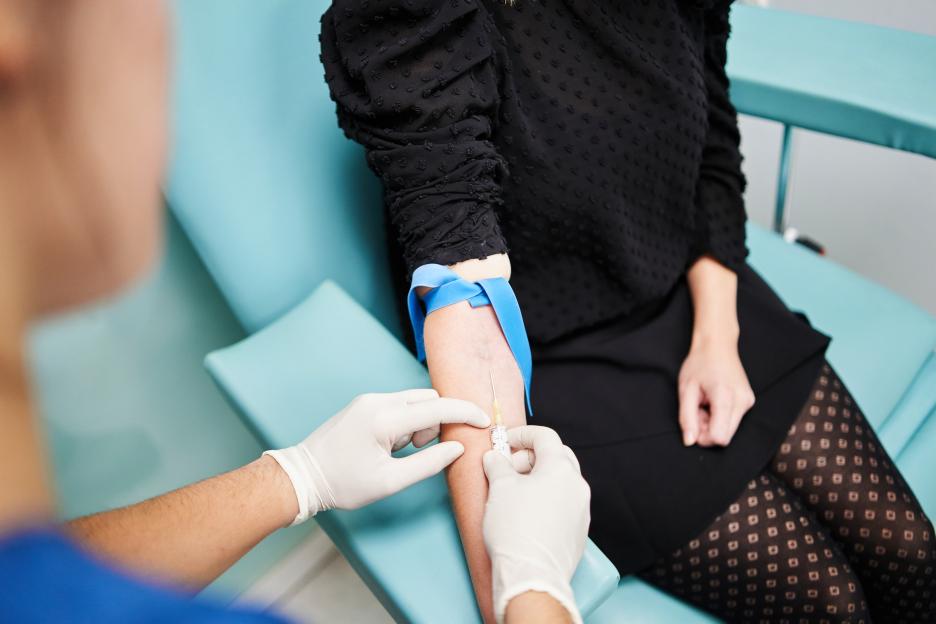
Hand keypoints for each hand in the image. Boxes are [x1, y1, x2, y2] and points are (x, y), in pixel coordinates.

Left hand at [265, 389, 489, 523]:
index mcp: (383, 419)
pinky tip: (392, 445)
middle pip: (428, 399)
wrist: (303, 475)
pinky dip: (406, 422)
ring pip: (414, 401)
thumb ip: (428, 464)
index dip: (465, 414)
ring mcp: (369, 400)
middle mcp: (377, 401)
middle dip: (437, 422)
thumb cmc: (343, 483)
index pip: (436, 408)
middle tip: (421, 450)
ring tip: (401, 452)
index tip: (484, 422)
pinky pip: (399, 405)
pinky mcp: (364, 404)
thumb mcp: (389, 482)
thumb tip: (457, 448)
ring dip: (421, 423)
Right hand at [482, 426, 589, 623]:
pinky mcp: (578, 531)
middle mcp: (577, 486)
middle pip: (556, 456)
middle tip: (508, 468)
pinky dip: (546, 500)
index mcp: (561, 469)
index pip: (545, 436)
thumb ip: (497, 465)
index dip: (521, 434)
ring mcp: (581, 509)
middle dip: (530, 457)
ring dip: (538, 479)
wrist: (531, 575)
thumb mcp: (499, 487)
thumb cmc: (516, 530)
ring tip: (514, 493)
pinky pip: (563, 504)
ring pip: (561, 482)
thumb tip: (494, 458)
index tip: (504, 442)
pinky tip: (526, 514)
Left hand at [678, 337, 755, 446]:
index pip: (719, 437)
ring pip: (729, 430)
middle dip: (707, 431)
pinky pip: (733, 420)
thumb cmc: (699, 363)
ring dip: (713, 424)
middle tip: (697, 411)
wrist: (718, 344)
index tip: (693, 422)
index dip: (703, 437)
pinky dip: (720, 417)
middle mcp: (742, 401)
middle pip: (725, 437)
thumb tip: (689, 441)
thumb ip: (686, 417)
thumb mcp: (686, 389)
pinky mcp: (749, 401)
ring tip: (704, 404)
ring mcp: (748, 402)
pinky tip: (712, 402)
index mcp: (725, 397)